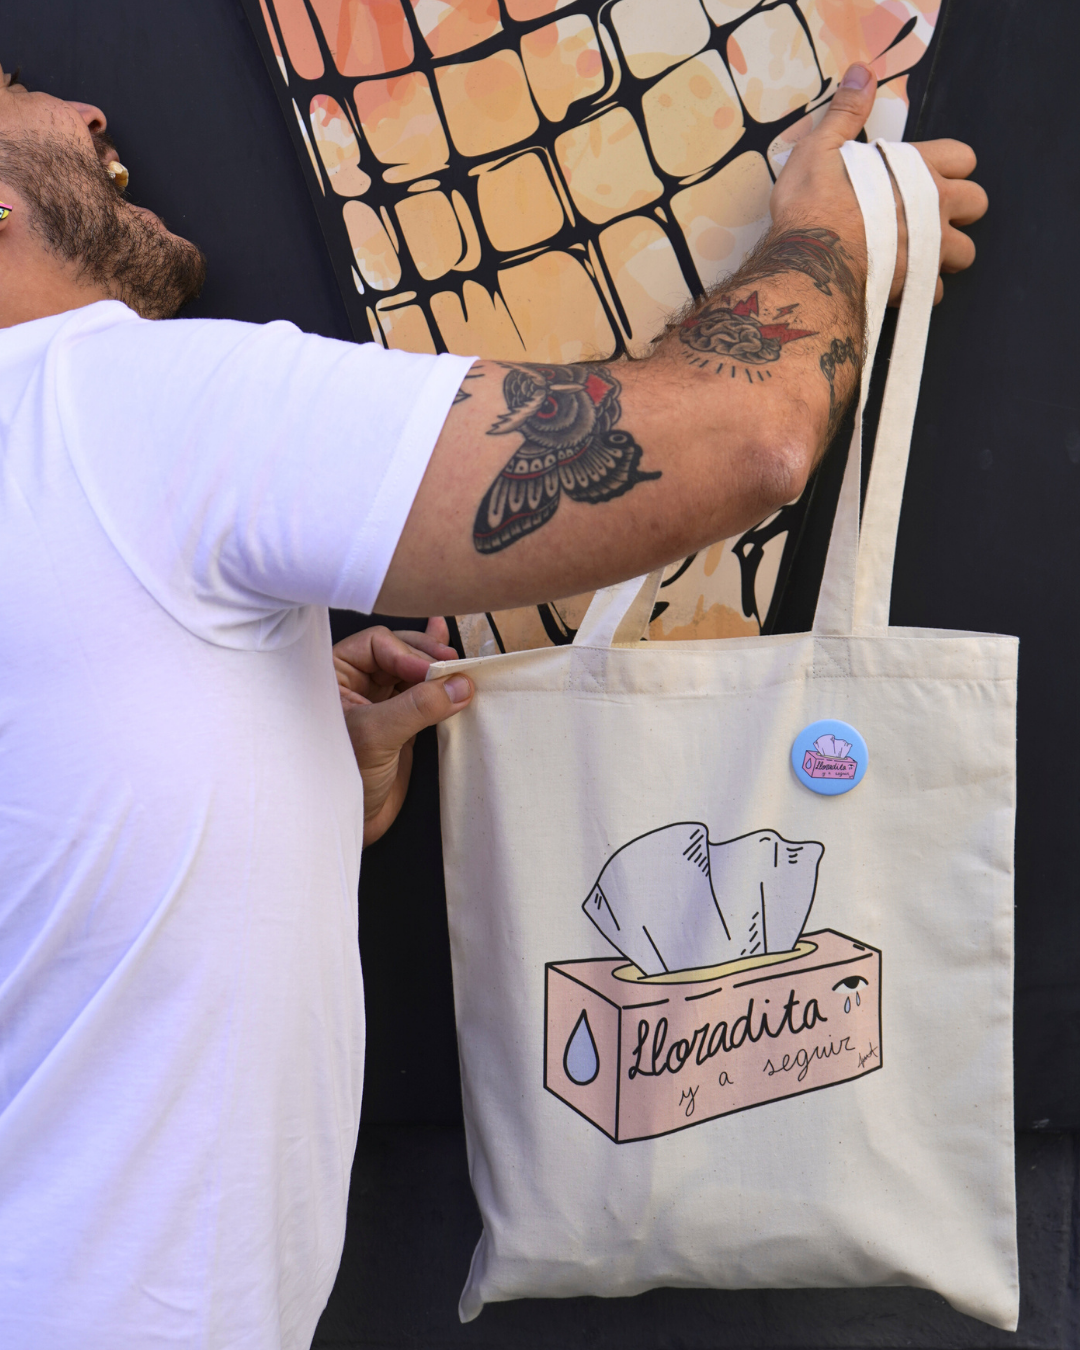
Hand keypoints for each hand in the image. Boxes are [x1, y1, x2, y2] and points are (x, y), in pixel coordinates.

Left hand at [333, 617, 472, 845]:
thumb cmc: (339, 778)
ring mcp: (380, 701)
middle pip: (399, 651)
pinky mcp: (401, 722)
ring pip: (414, 671)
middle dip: (427, 657)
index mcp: (335, 676)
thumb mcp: (377, 737)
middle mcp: (356, 683)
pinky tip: (455, 664)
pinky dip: (441, 683)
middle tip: (454, 667)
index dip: (408, 654)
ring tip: (462, 669)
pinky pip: (424, 694)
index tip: (432, 675)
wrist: (350, 822)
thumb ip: (417, 707)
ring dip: (438, 669)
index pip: (377, 644)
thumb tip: (459, 685)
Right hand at [770, 65, 987, 305]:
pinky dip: (922, 289)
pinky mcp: (915, 284)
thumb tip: (861, 73)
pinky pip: (935, 290)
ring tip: (917, 254)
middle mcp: (933, 207)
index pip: (964, 158)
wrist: (810, 261)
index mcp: (918, 170)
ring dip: (945, 253)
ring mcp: (929, 248)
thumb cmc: (813, 204)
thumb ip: (846, 113)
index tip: (927, 176)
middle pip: (976, 204)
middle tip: (927, 218)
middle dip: (958, 211)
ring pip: (964, 252)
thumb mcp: (821, 148)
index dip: (950, 166)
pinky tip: (900, 284)